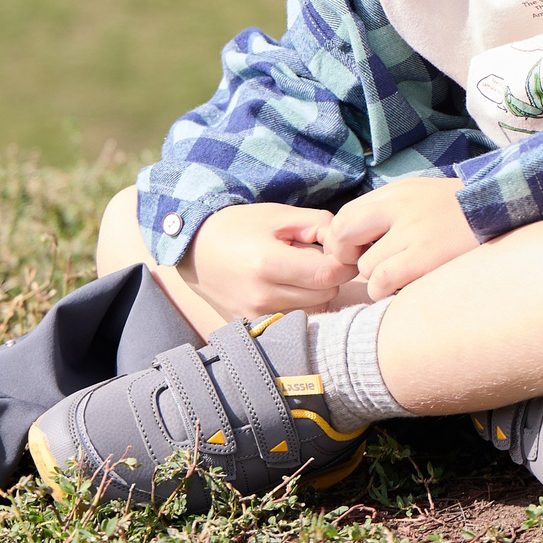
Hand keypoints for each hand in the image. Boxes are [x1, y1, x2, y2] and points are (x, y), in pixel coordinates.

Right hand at [181, 202, 352, 315]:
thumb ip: (320, 225)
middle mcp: (262, 297)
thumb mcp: (279, 215)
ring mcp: (256, 317)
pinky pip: (294, 319)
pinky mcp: (252, 327)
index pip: (329, 274)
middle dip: (329, 275)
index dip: (342, 261)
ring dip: (315, 291)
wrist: (194, 251)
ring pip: (314, 309)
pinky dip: (298, 304)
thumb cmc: (238, 227)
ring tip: (297, 271)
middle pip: (326, 294)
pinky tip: (285, 287)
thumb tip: (348, 245)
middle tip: (314, 257)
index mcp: (268, 264)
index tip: (337, 250)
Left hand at [325, 177, 480, 299]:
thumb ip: (388, 212)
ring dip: (375, 278)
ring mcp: (413, 231)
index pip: (344, 215)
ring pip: (365, 266)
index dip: (341, 240)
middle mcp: (399, 207)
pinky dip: (384, 291)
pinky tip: (402, 287)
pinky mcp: (426, 257)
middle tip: (365, 266)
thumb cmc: (460, 214)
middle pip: (342, 234)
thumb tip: (353, 238)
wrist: (503, 212)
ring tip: (399, 275)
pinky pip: (382, 280)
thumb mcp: (421, 197)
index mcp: (396, 192)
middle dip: (344, 256)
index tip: (355, 253)